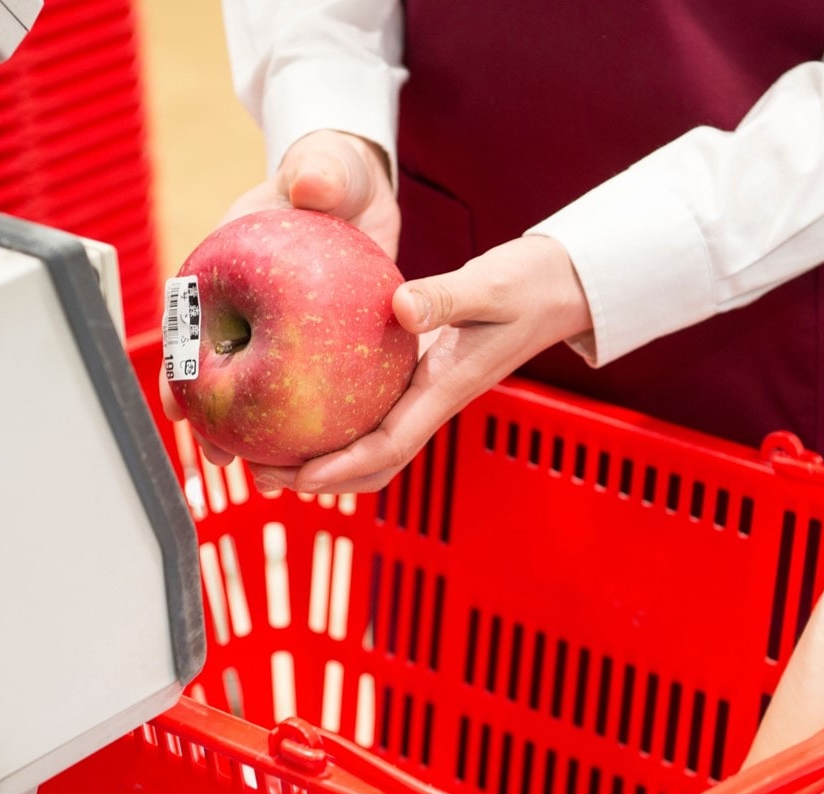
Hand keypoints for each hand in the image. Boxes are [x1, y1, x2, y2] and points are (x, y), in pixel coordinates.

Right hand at [159, 128, 399, 462]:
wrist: (357, 193)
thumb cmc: (329, 174)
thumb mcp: (325, 168)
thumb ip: (318, 172)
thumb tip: (313, 186)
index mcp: (224, 267)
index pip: (190, 319)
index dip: (178, 364)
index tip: (176, 402)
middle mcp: (244, 309)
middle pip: (218, 372)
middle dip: (214, 423)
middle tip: (220, 459)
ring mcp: (278, 334)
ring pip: (261, 394)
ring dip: (259, 438)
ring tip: (267, 478)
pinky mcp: (313, 351)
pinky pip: (311, 393)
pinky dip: (312, 426)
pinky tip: (324, 459)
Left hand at [248, 235, 593, 493]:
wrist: (561, 287)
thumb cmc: (531, 285)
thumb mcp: (491, 284)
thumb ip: (446, 296)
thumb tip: (399, 307)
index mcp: (446, 388)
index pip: (390, 445)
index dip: (343, 468)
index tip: (299, 478)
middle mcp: (432, 400)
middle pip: (373, 463)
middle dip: (318, 478)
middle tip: (261, 474)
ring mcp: (427, 393)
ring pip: (371, 444)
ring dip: (322, 458)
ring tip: (267, 452)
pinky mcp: (422, 376)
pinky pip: (373, 412)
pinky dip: (336, 421)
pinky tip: (300, 402)